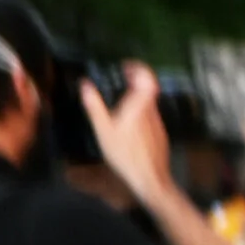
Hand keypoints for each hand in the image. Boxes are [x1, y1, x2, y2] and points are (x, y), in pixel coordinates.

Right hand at [82, 65, 172, 200]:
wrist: (150, 178)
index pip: (147, 78)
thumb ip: (95, 106)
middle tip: (124, 76)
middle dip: (137, 79)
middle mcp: (151, 111)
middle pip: (149, 87)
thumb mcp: (103, 130)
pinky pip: (150, 115)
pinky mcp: (159, 134)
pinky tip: (130, 122)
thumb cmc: (125, 154)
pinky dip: (141, 110)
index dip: (139, 69)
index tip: (127, 67)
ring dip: (138, 95)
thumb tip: (85, 85)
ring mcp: (157, 123)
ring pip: (150, 102)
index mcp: (139, 106)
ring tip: (123, 97)